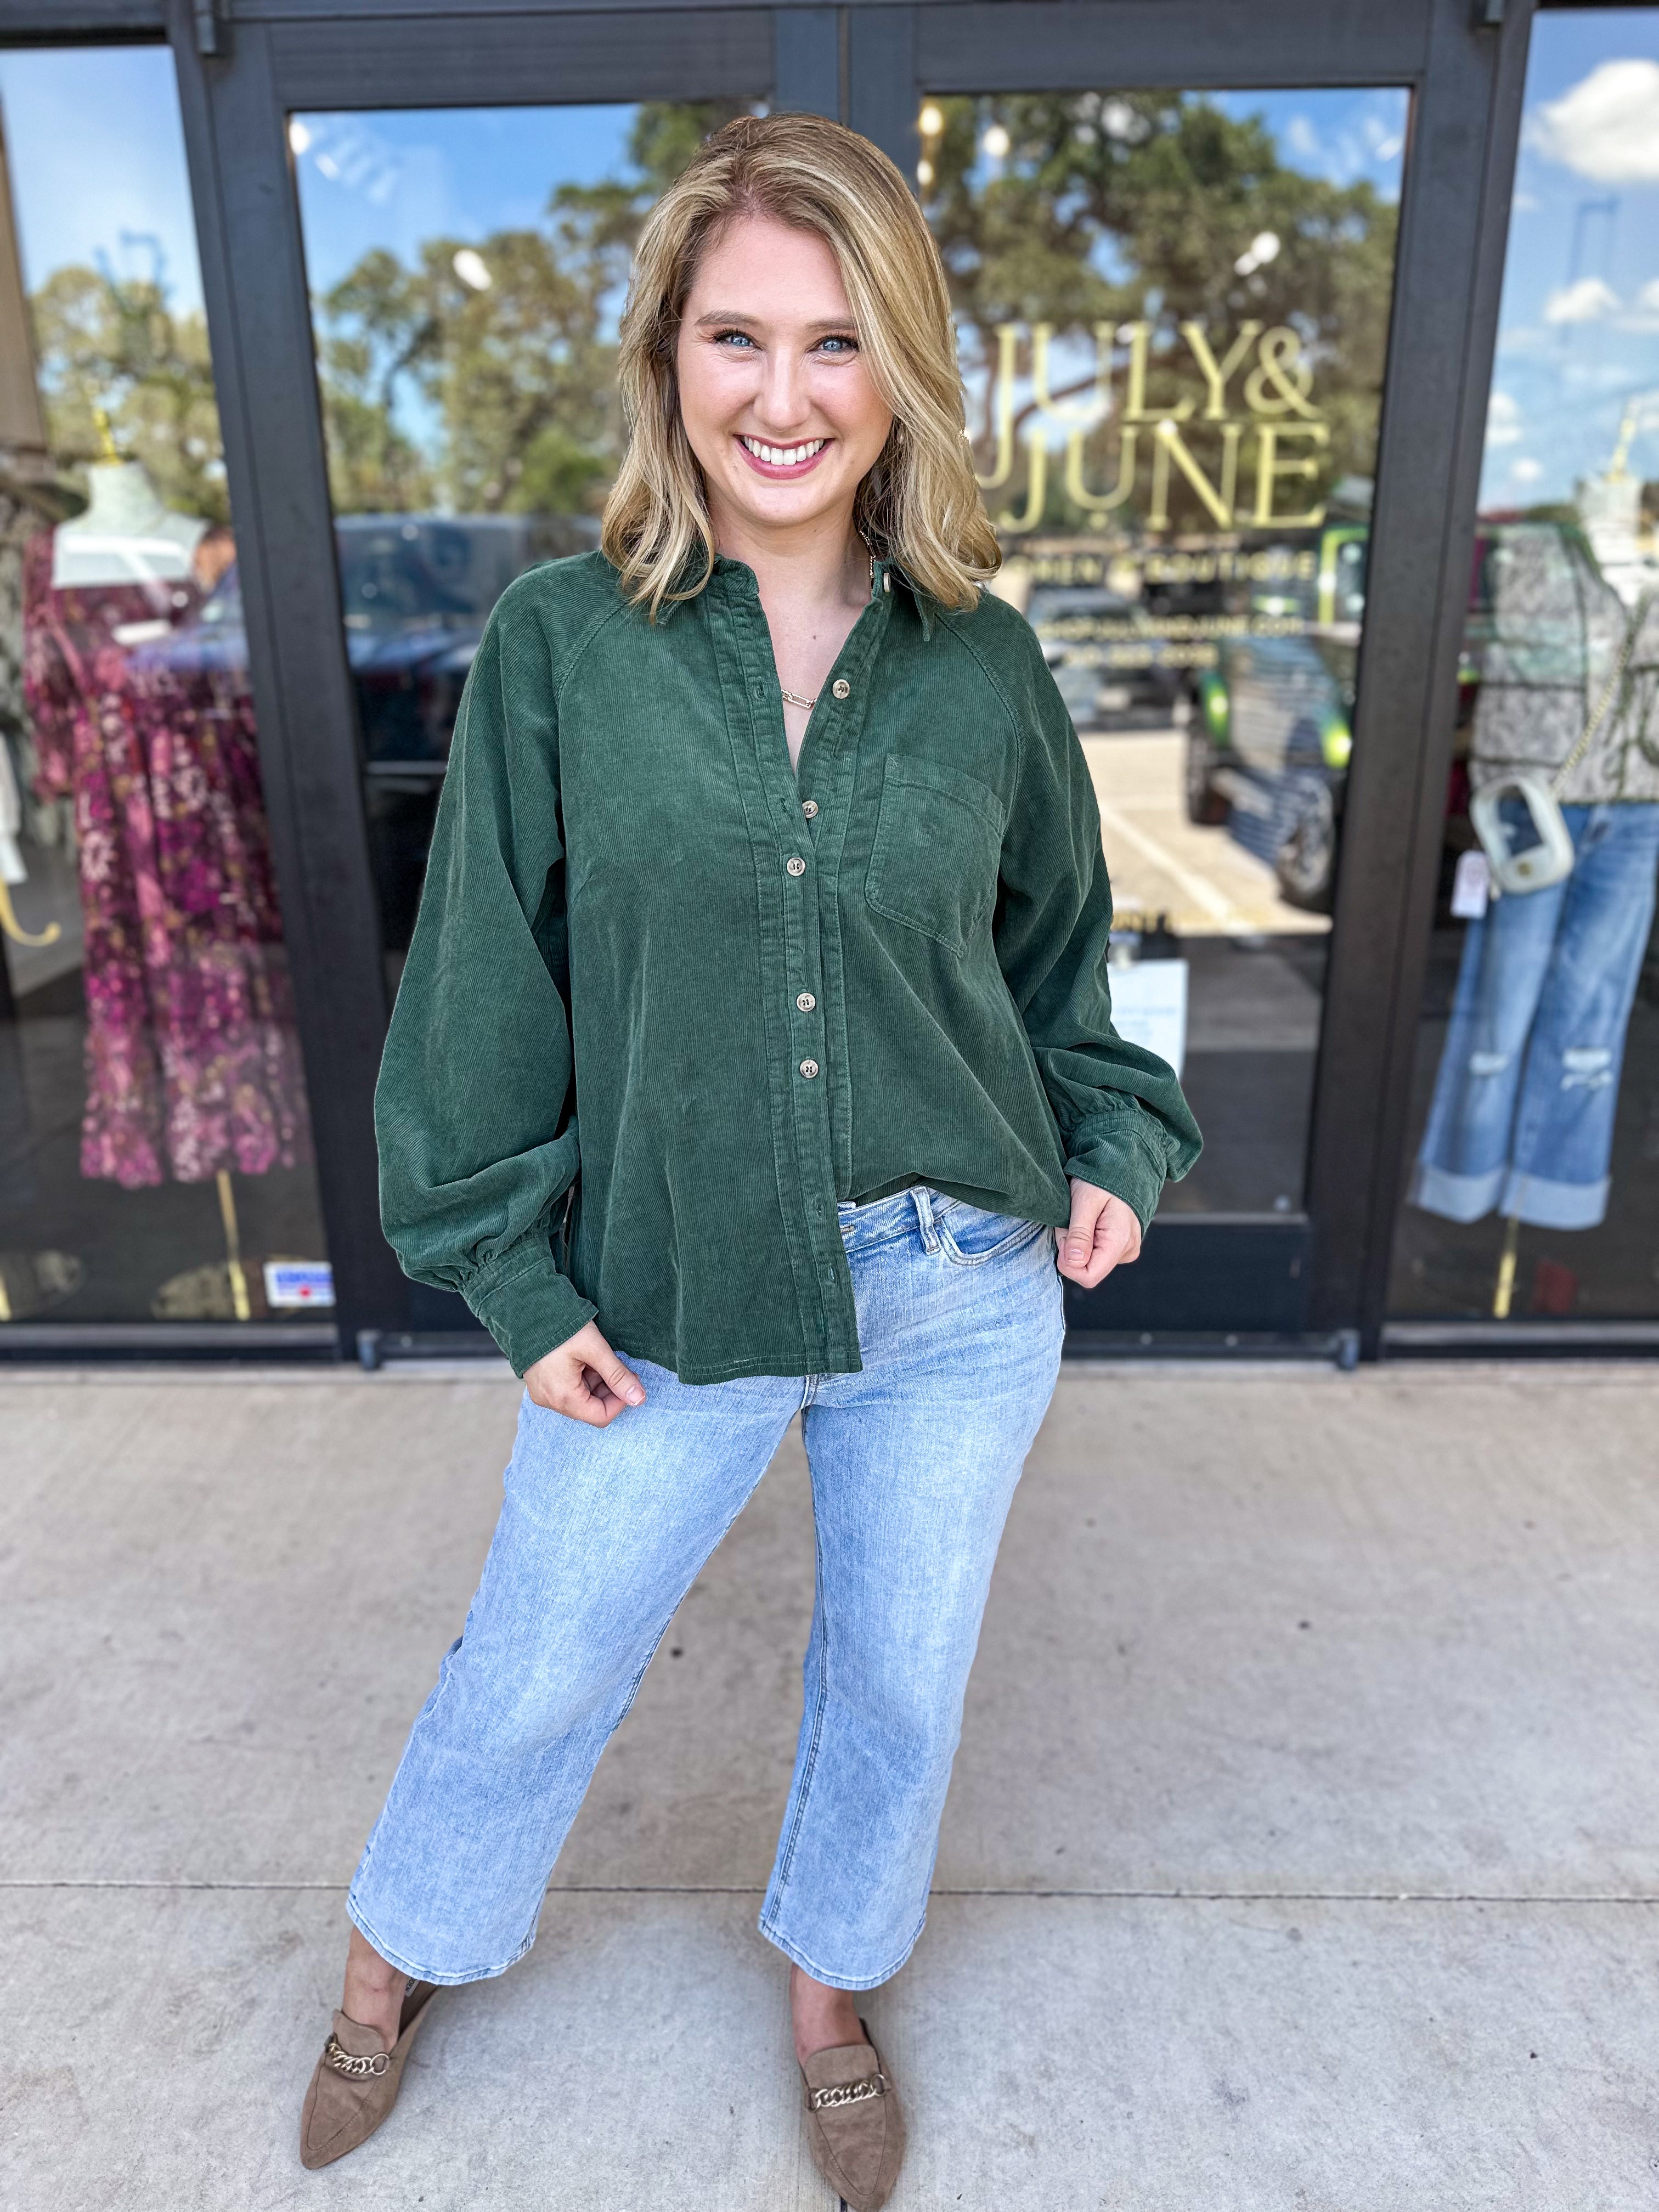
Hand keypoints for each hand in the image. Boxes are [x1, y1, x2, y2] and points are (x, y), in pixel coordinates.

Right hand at [523, 1320, 645, 1426]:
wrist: (529, 1310)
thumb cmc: (561, 1326)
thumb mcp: (595, 1349)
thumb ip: (618, 1375)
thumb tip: (638, 1398)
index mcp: (563, 1397)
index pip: (601, 1417)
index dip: (621, 1401)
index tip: (629, 1378)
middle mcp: (550, 1401)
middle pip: (591, 1409)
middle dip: (609, 1389)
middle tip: (618, 1365)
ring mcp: (543, 1394)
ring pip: (581, 1399)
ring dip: (596, 1383)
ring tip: (598, 1359)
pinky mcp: (541, 1385)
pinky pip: (568, 1391)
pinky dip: (582, 1379)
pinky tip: (585, 1360)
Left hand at [1056, 1180, 1142, 1287]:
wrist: (1121, 1167)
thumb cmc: (1102, 1180)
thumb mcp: (1084, 1201)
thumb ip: (1079, 1233)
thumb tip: (1074, 1262)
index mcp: (1120, 1241)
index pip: (1089, 1276)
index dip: (1068, 1264)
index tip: (1063, 1237)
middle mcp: (1127, 1250)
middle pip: (1087, 1269)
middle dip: (1071, 1249)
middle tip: (1071, 1222)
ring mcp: (1126, 1250)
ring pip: (1089, 1262)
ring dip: (1076, 1243)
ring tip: (1081, 1218)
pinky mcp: (1121, 1247)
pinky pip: (1096, 1254)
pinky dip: (1085, 1241)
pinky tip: (1089, 1223)